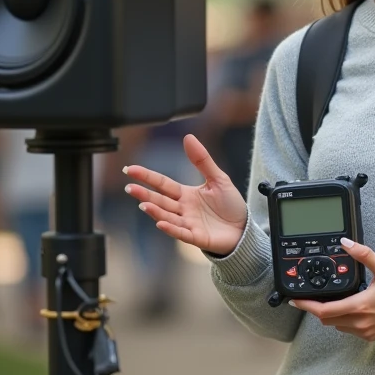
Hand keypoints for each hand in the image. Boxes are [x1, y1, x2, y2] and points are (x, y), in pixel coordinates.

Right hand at [123, 134, 246, 255]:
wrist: (244, 228)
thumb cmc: (230, 205)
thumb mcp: (218, 178)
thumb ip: (202, 160)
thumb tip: (188, 137)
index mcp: (186, 194)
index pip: (163, 184)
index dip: (147, 177)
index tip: (130, 169)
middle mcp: (183, 209)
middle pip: (161, 200)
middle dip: (145, 194)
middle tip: (130, 187)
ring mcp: (188, 224)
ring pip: (168, 216)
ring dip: (155, 211)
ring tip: (143, 203)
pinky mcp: (197, 237)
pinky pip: (181, 233)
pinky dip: (171, 228)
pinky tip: (160, 223)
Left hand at [291, 239, 374, 341]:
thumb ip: (363, 255)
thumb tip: (345, 243)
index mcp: (360, 306)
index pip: (325, 310)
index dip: (307, 306)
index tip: (295, 301)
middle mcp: (360, 322)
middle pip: (327, 319)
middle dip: (317, 309)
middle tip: (312, 297)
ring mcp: (365, 331)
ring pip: (337, 325)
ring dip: (330, 315)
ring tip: (332, 299)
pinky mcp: (371, 335)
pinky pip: (348, 330)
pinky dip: (343, 320)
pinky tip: (349, 308)